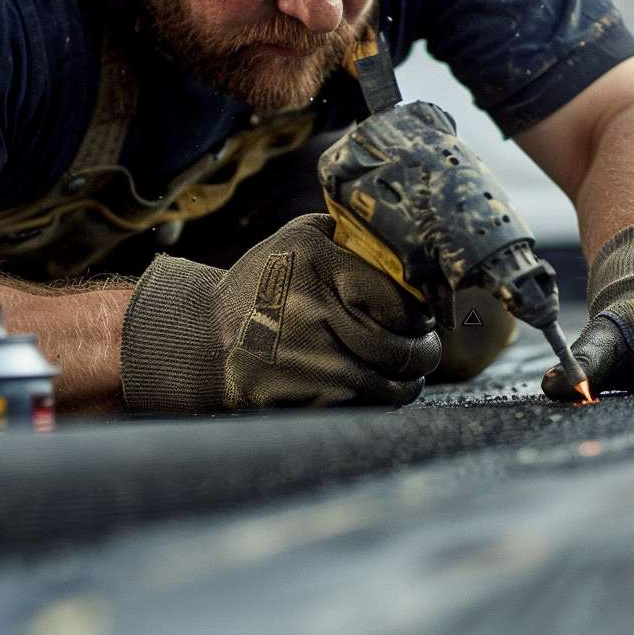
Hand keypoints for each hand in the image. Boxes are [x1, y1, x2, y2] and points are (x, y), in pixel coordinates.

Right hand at [122, 214, 439, 410]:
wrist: (204, 341)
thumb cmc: (260, 287)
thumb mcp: (292, 241)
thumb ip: (340, 230)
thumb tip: (395, 228)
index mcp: (316, 264)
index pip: (399, 301)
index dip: (421, 317)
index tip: (426, 319)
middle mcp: (314, 311)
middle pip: (403, 348)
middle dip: (426, 353)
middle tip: (429, 349)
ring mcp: (311, 361)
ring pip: (391, 385)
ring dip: (410, 383)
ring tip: (413, 373)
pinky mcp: (305, 399)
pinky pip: (365, 407)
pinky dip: (382, 402)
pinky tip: (383, 390)